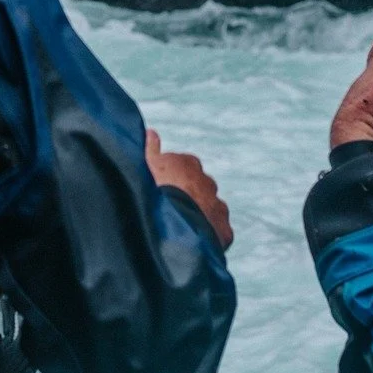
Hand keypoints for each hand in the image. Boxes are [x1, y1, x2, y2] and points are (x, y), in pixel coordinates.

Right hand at [145, 128, 232, 250]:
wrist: (175, 220)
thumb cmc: (156, 188)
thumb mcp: (147, 163)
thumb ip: (149, 148)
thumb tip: (151, 132)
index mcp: (189, 164)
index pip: (183, 166)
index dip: (172, 177)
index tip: (162, 187)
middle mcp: (208, 182)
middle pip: (200, 187)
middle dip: (190, 195)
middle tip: (172, 208)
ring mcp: (218, 206)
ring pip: (211, 210)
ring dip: (201, 215)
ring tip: (183, 227)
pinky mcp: (224, 230)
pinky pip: (219, 231)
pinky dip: (210, 234)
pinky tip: (195, 240)